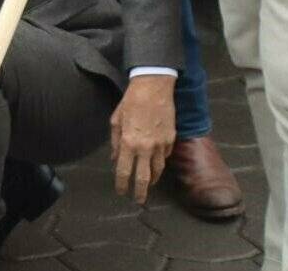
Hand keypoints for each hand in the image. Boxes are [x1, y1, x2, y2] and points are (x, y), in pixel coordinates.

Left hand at [110, 74, 174, 202]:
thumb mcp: (116, 120)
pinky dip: (160, 160)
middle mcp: (145, 147)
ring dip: (153, 179)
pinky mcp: (171, 139)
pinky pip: (165, 156)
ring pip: (158, 170)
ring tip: (149, 183)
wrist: (153, 87)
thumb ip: (115, 142)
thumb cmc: (131, 101)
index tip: (121, 192)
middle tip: (139, 200)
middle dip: (141, 193)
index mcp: (128, 142)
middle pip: (144, 178)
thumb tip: (115, 160)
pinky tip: (156, 160)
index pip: (124, 171)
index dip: (122, 185)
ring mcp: (161, 145)